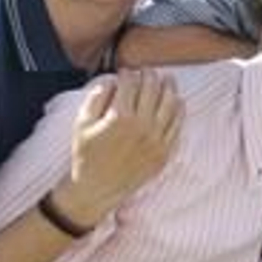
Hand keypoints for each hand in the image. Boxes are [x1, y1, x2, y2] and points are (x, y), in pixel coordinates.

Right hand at [52, 70, 182, 226]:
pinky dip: (179, 110)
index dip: (128, 73)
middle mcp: (142, 127)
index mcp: (120, 117)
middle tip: (148, 71)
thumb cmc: (85, 155)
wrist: (95, 190)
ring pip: (170, 104)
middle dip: (150, 76)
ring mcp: (156, 140)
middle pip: (152, 90)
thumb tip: (113, 81)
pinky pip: (177, 126)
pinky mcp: (164, 152)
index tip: (126, 71)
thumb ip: (96, 97)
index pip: (130, 84)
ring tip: (167, 79)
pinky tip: (178, 101)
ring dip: (169, 88)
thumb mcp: (82, 123)